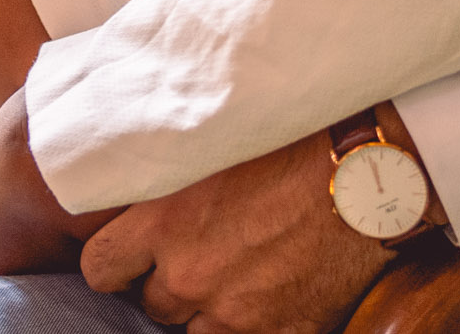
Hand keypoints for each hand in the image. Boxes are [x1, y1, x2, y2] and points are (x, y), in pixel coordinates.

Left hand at [82, 130, 388, 332]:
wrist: (361, 175)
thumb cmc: (285, 143)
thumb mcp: (206, 145)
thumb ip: (161, 173)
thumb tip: (130, 174)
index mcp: (161, 225)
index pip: (99, 266)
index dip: (113, 261)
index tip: (127, 254)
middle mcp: (189, 275)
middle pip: (152, 303)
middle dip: (167, 283)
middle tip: (194, 257)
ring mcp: (234, 311)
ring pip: (195, 330)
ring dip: (207, 308)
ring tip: (234, 274)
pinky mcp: (280, 331)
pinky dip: (252, 322)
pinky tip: (267, 292)